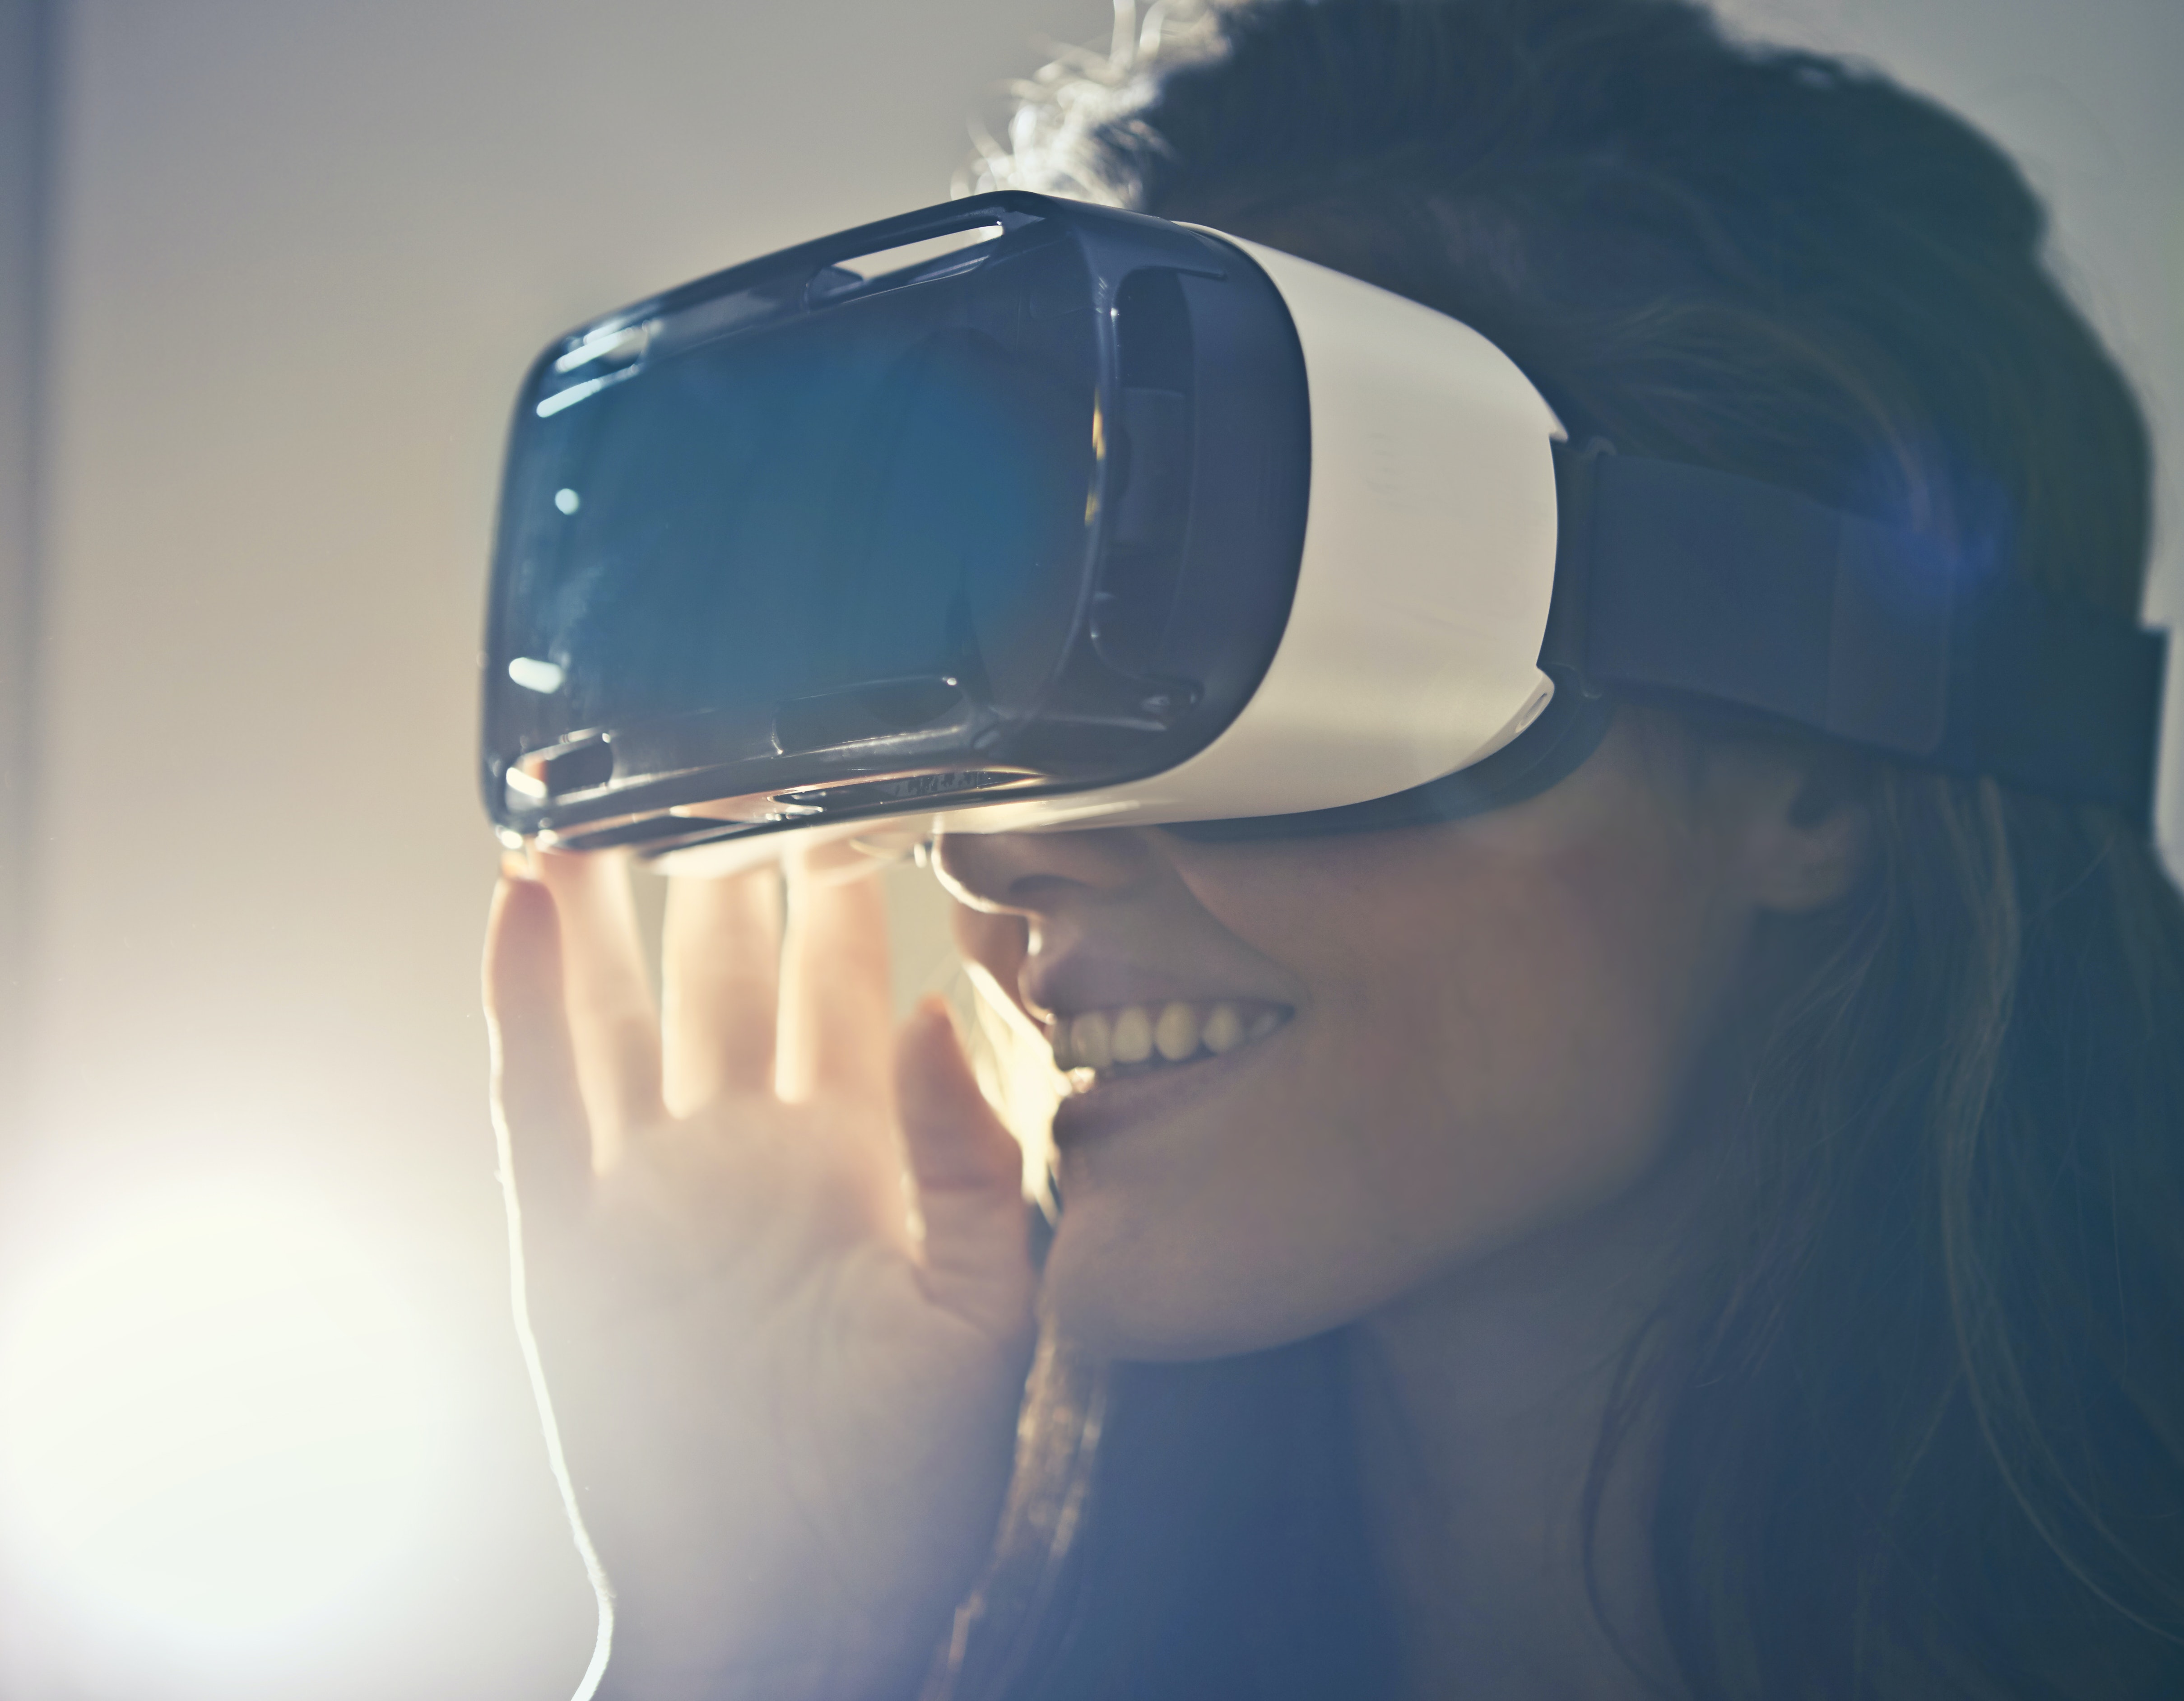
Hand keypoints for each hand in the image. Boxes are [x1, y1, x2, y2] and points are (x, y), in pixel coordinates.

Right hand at [482, 848, 1034, 1700]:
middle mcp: (746, 1155)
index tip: (864, 790)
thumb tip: (943, 1008)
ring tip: (597, 795)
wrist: (795, 1610)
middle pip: (729, 975)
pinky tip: (522, 912)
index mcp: (852, 1164)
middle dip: (731, 865)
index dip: (852, 892)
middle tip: (735, 749)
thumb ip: (975, 1160)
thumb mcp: (987, 1315)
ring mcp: (650, 1189)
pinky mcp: (570, 1238)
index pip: (850, 991)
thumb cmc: (906, 1486)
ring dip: (608, 909)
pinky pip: (540, 1100)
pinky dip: (525, 1005)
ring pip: (622, 1012)